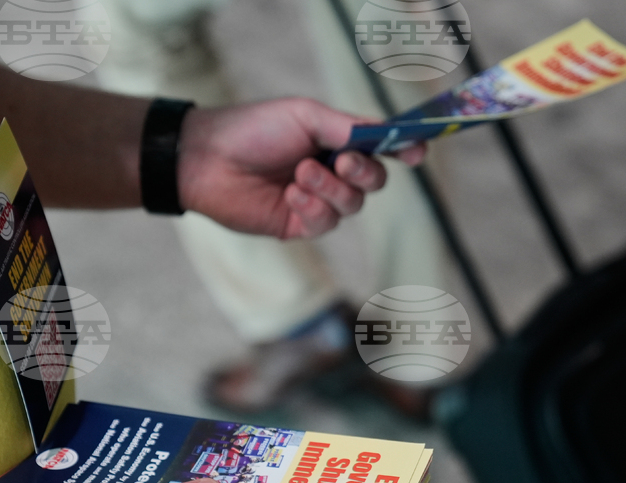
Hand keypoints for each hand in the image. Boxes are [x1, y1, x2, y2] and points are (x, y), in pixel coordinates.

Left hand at [177, 97, 425, 238]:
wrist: (208, 160)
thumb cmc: (252, 129)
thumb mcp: (304, 116)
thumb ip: (345, 126)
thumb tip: (382, 134)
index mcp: (335, 140)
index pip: (380, 147)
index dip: (403, 150)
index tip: (417, 151)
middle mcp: (332, 171)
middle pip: (375, 181)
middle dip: (364, 172)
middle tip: (342, 160)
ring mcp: (318, 200)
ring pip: (353, 205)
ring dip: (330, 188)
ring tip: (300, 173)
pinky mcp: (300, 225)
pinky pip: (327, 222)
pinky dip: (313, 206)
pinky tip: (290, 194)